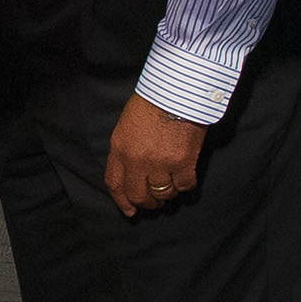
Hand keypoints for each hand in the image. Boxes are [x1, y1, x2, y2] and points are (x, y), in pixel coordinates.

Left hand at [103, 93, 205, 218]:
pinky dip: (185, 185)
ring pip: (163, 194)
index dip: (122, 201)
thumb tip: (132, 172)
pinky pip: (184, 186)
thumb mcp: (126, 126)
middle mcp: (137, 160)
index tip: (129, 210)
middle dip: (146, 203)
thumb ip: (125, 150)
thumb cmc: (152, 103)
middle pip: (139, 195)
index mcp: (120, 149)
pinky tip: (184, 178)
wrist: (176, 91)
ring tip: (170, 188)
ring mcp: (160, 163)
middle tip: (154, 203)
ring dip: (167, 195)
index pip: (116, 183)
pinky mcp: (183, 162)